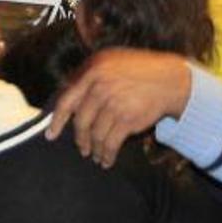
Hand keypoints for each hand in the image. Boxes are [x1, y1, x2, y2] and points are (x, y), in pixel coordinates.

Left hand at [46, 49, 191, 166]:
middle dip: (79, 139)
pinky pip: (110, 144)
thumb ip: (90, 77)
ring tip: (95, 156)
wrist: (170, 80)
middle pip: (80, 121)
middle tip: (81, 148)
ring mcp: (113, 103)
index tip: (51, 135)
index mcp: (93, 70)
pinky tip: (107, 160)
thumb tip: (69, 101)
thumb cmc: (139, 71)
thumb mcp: (112, 61)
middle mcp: (100, 86)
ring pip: (94, 135)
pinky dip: (107, 155)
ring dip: (94, 149)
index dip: (57, 120)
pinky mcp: (127, 119)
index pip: (67, 99)